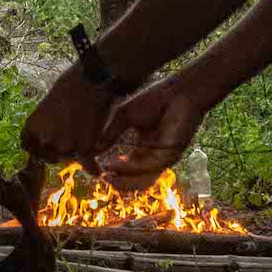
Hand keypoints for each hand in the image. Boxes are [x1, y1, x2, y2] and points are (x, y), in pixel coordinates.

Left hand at [21, 66, 117, 173]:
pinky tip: (97, 170)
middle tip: (71, 137)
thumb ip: (44, 128)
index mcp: (31, 129)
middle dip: (58, 151)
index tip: (49, 142)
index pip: (29, 148)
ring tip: (86, 138)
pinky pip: (88, 163)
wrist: (91, 81)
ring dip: (76, 154)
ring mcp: (64, 147)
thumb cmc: (70, 87)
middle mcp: (44, 141)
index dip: (40, 146)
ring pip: (69, 158)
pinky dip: (92, 166)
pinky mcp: (84, 149)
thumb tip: (47, 145)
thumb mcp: (47, 107)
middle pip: (49, 157)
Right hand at [96, 75, 208, 191]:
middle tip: (102, 177)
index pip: (128, 167)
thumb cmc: (155, 99)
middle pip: (135, 179)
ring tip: (107, 176)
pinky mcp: (169, 155)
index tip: (99, 169)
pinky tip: (116, 164)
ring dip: (123, 180)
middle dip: (118, 181)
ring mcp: (162, 158)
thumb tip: (94, 149)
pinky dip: (130, 169)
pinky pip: (147, 167)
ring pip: (142, 179)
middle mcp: (154, 156)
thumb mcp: (125, 116)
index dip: (114, 171)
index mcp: (145, 148)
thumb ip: (110, 133)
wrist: (178, 91)